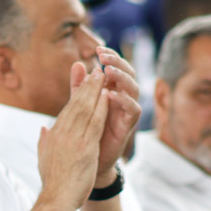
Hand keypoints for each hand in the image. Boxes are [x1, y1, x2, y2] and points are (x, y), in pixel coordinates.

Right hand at [36, 66, 108, 209]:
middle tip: (96, 71)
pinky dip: (101, 107)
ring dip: (95, 91)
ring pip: (86, 109)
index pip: (68, 110)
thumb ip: (43, 141)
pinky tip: (108, 95)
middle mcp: (62, 134)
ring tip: (103, 76)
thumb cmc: (51, 183)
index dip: (77, 94)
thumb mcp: (43, 158)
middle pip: (76, 105)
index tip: (85, 82)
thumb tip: (44, 128)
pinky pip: (95, 122)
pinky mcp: (84, 148)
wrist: (55, 199)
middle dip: (87, 86)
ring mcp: (73, 140)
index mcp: (54, 136)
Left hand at [92, 48, 141, 185]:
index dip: (110, 56)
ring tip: (108, 72)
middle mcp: (122, 97)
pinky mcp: (128, 125)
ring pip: (133, 88)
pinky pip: (133, 109)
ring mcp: (126, 110)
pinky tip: (111, 94)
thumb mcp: (79, 106)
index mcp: (111, 89)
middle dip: (117, 62)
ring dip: (122, 78)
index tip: (97, 48)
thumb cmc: (85, 131)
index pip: (115, 67)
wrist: (87, 162)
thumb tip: (77, 63)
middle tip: (104, 56)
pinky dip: (124, 100)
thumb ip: (79, 86)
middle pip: (127, 73)